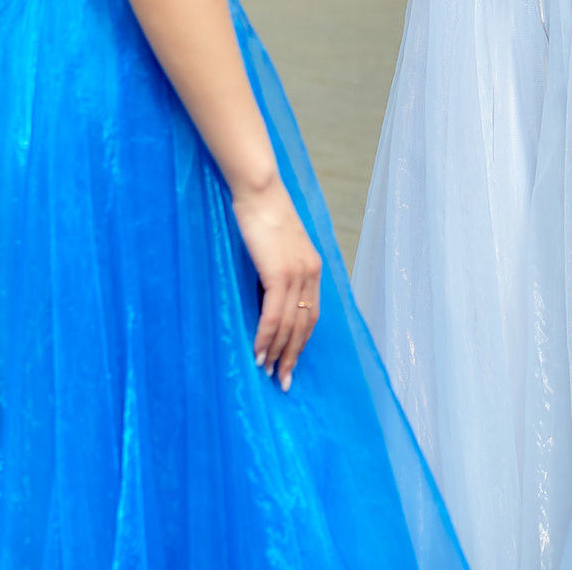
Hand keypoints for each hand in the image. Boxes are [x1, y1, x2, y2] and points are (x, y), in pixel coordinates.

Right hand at [230, 180, 322, 389]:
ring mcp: (297, 274)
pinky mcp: (279, 274)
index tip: (291, 361)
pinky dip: (266, 338)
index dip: (301, 341)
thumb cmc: (263, 214)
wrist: (259, 192)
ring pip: (290, 326)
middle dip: (293, 356)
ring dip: (277, 353)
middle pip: (304, 326)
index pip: (311, 315)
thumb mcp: (278, 245)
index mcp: (313, 268)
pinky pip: (273, 316)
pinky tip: (258, 352)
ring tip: (267, 373)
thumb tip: (267, 295)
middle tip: (283, 381)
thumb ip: (279, 269)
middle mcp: (310, 274)